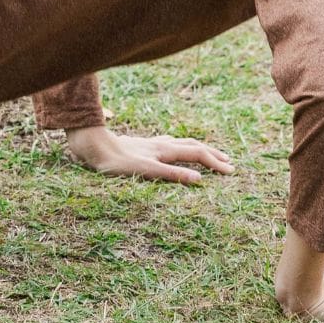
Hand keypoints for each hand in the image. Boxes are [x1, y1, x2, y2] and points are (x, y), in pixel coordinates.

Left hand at [65, 126, 233, 184]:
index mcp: (165, 150)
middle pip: (194, 146)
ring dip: (199, 149)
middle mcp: (161, 144)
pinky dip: (181, 147)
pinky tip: (174, 149)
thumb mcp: (146, 171)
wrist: (92, 146)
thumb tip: (199, 179)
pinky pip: (169, 144)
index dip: (216, 163)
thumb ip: (172, 175)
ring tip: (209, 155)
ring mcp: (152, 143)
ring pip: (182, 143)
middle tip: (229, 163)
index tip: (231, 172)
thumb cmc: (116, 162)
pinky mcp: (142, 146)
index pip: (198, 154)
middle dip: (213, 154)